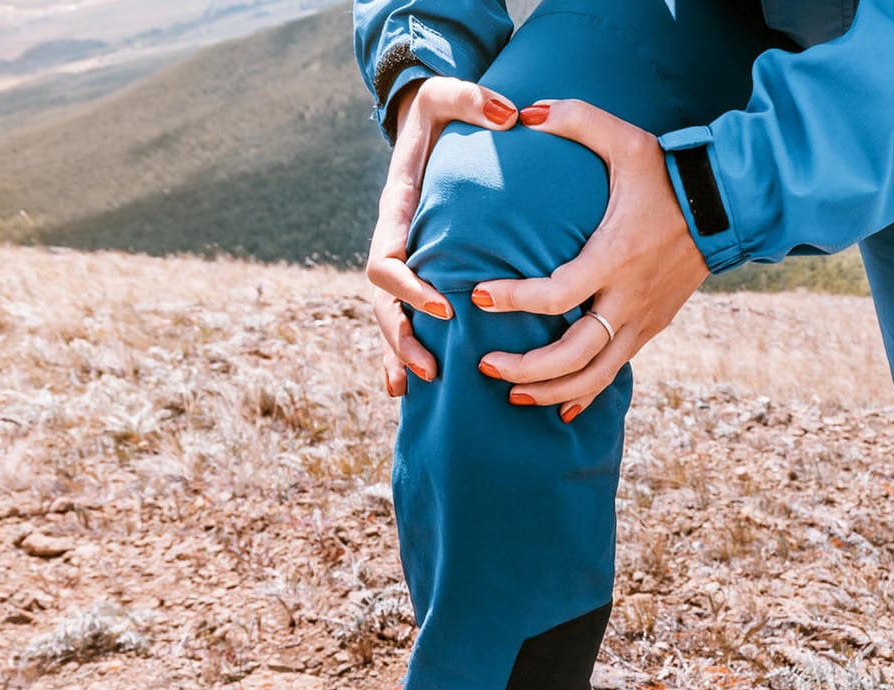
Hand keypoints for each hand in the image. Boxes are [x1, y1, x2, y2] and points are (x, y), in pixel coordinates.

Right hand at [366, 77, 518, 396]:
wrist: (425, 122)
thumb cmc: (440, 111)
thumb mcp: (449, 97)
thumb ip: (474, 100)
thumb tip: (510, 114)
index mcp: (396, 211)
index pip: (387, 261)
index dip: (409, 288)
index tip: (442, 305)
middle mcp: (394, 240)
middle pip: (383, 304)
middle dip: (403, 339)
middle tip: (433, 368)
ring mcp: (404, 260)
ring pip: (390, 318)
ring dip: (403, 354)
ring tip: (427, 384)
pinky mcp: (419, 271)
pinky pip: (407, 317)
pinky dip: (404, 352)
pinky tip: (414, 387)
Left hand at [468, 99, 709, 422]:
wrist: (725, 206)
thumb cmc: (667, 172)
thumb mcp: (624, 138)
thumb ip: (574, 119)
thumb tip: (524, 113)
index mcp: (615, 256)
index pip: (559, 294)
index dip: (516, 301)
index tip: (479, 297)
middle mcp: (629, 298)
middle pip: (575, 353)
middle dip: (527, 367)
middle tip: (484, 365)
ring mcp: (643, 319)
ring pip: (595, 375)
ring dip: (551, 391)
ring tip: (512, 395)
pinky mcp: (651, 328)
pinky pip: (614, 372)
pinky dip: (585, 394)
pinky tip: (558, 410)